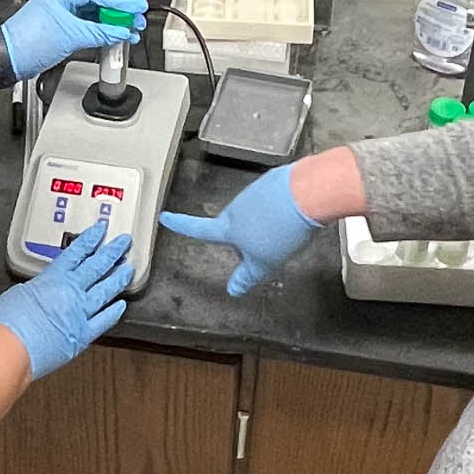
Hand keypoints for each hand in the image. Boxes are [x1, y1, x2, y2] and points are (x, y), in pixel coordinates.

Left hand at [0, 0, 148, 80]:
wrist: (8, 59)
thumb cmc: (27, 41)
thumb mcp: (70, 35)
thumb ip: (99, 33)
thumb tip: (119, 32)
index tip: (136, 5)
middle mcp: (61, 4)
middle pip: (97, 4)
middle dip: (119, 13)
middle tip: (137, 20)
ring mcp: (61, 18)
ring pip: (93, 18)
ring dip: (111, 25)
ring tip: (130, 31)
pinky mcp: (60, 32)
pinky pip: (86, 29)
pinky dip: (100, 34)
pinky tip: (113, 38)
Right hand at [0, 225, 135, 378]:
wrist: (9, 348)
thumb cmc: (7, 324)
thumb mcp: (17, 294)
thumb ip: (34, 290)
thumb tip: (37, 292)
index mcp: (52, 279)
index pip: (76, 253)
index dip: (90, 239)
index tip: (100, 230)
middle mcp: (70, 292)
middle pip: (97, 267)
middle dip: (112, 252)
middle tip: (124, 242)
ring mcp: (80, 314)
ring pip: (106, 291)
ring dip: (119, 278)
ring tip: (128, 269)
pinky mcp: (83, 335)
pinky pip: (105, 320)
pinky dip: (115, 311)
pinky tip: (121, 304)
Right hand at [160, 164, 322, 296]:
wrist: (309, 193)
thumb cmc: (282, 230)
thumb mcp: (263, 263)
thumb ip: (246, 276)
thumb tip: (233, 290)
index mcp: (228, 227)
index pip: (199, 229)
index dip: (180, 225)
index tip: (165, 217)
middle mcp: (237, 207)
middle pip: (235, 227)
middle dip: (247, 239)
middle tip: (268, 249)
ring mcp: (254, 192)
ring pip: (255, 215)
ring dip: (267, 225)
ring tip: (287, 233)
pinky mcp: (274, 182)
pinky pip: (272, 202)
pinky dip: (280, 211)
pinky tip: (295, 218)